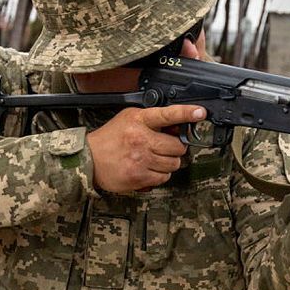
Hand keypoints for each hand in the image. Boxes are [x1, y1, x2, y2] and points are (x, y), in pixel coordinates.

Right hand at [85, 105, 203, 192]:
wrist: (88, 159)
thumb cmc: (110, 139)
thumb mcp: (129, 119)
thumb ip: (152, 120)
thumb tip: (178, 126)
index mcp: (139, 120)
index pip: (167, 115)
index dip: (186, 113)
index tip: (200, 112)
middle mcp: (141, 139)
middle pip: (178, 146)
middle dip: (175, 147)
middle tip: (164, 147)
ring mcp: (141, 159)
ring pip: (174, 163)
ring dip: (168, 162)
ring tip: (153, 158)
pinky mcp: (139, 177)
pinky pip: (164, 177)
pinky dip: (160, 174)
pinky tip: (148, 168)